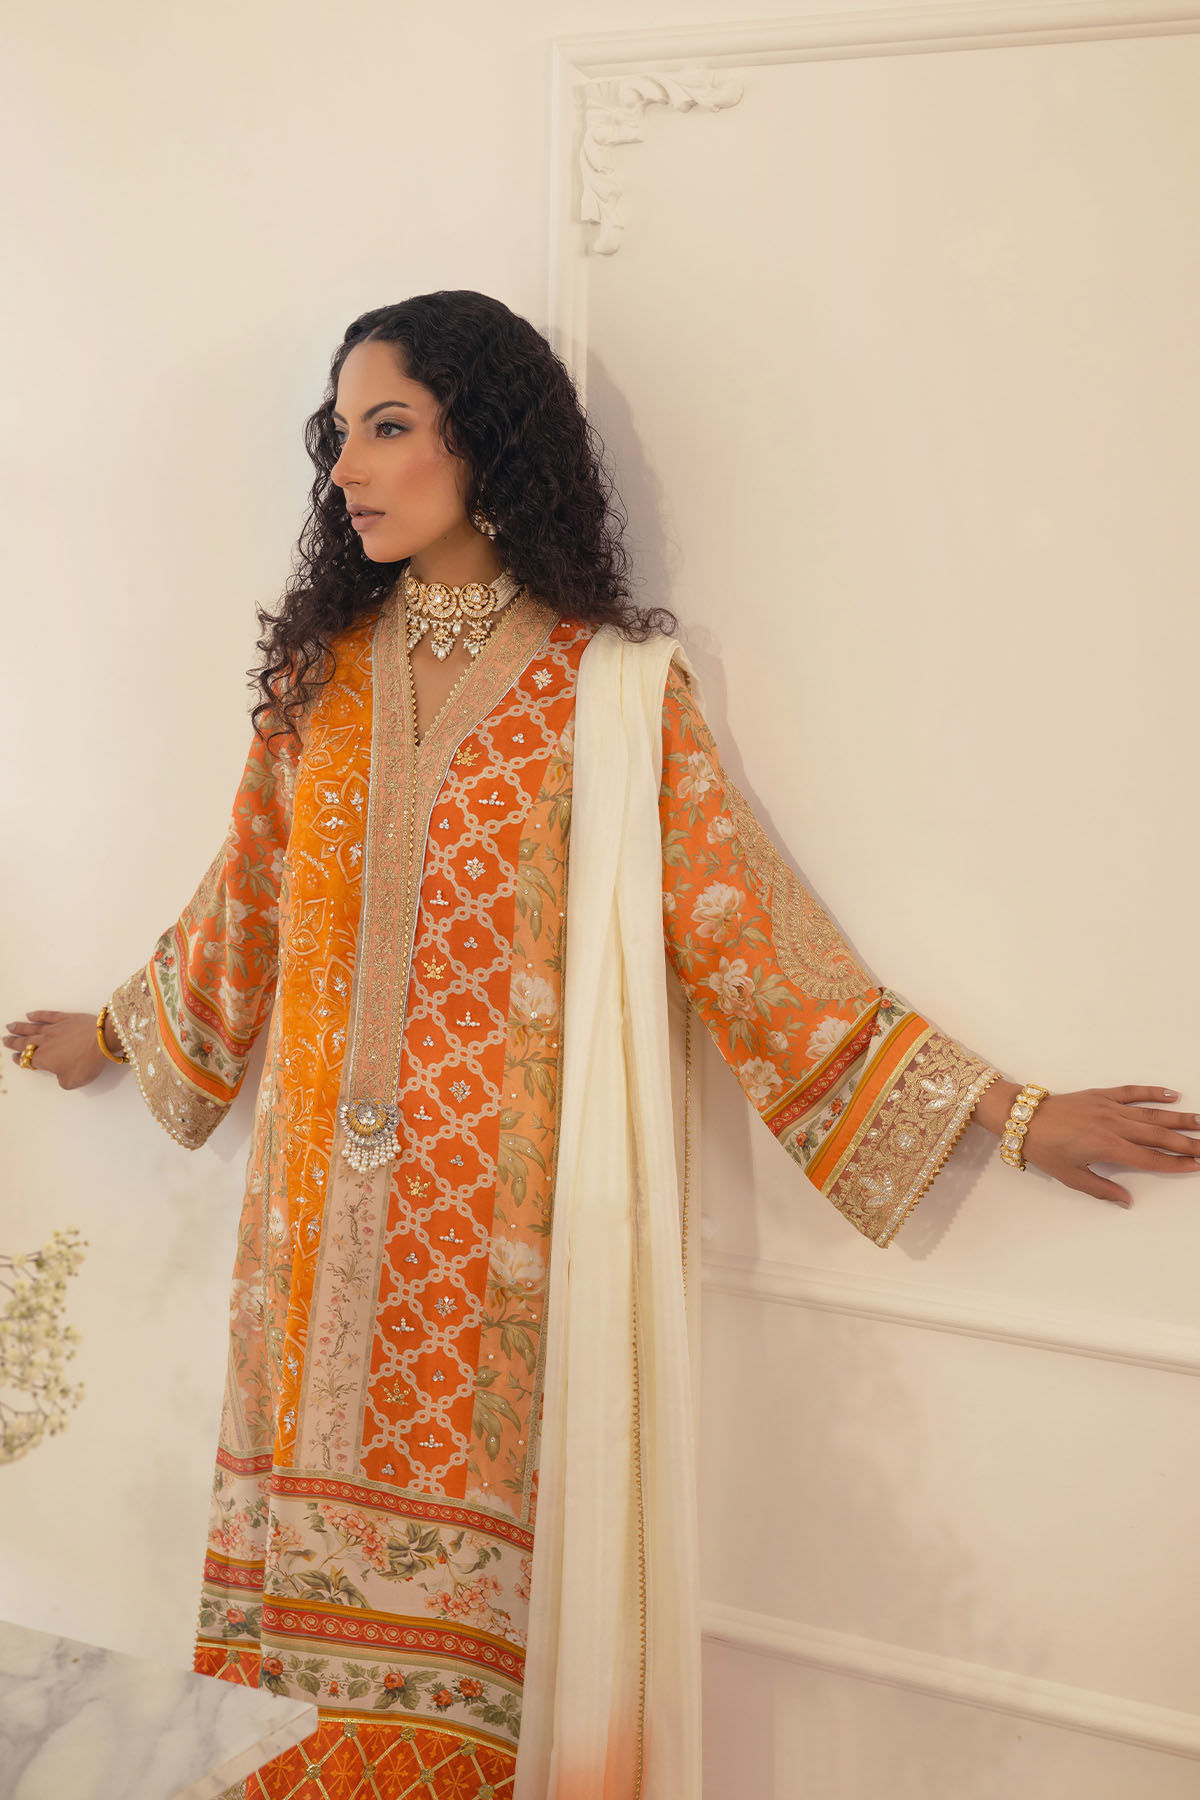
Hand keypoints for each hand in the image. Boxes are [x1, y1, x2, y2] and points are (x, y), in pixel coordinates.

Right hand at [3, 1010, 114, 1089]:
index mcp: (44, 1059)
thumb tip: (60, 1075)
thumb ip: (62, 1080)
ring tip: (11, 1026)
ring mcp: (54, 1029)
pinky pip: (48, 1016)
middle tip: (5, 1039)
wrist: (101, 1040)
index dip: (19, 1059)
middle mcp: (45, 1042)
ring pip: (32, 1027)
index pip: (27, 1059)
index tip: (13, 1056)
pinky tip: (31, 1014)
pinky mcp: (66, 1018)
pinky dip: (38, 1015)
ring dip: (21, 1027)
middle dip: (14, 1041)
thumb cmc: (86, 1062)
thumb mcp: (72, 1082)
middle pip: (25, 1042)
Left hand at [993, 1084, 1199, 1207]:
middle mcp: (1114, 1126)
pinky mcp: (1101, 1095)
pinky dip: (1152, 1092)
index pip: (1150, 1158)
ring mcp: (1109, 1108)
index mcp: (1108, 1148)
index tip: (1196, 1165)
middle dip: (1186, 1142)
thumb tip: (1126, 1200)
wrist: (1023, 1118)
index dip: (1175, 1163)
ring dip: (1178, 1118)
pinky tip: (1171, 1095)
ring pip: (1151, 1114)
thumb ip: (1102, 1189)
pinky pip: (1131, 1092)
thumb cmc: (1045, 1148)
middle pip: (1158, 1136)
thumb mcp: (1071, 1177)